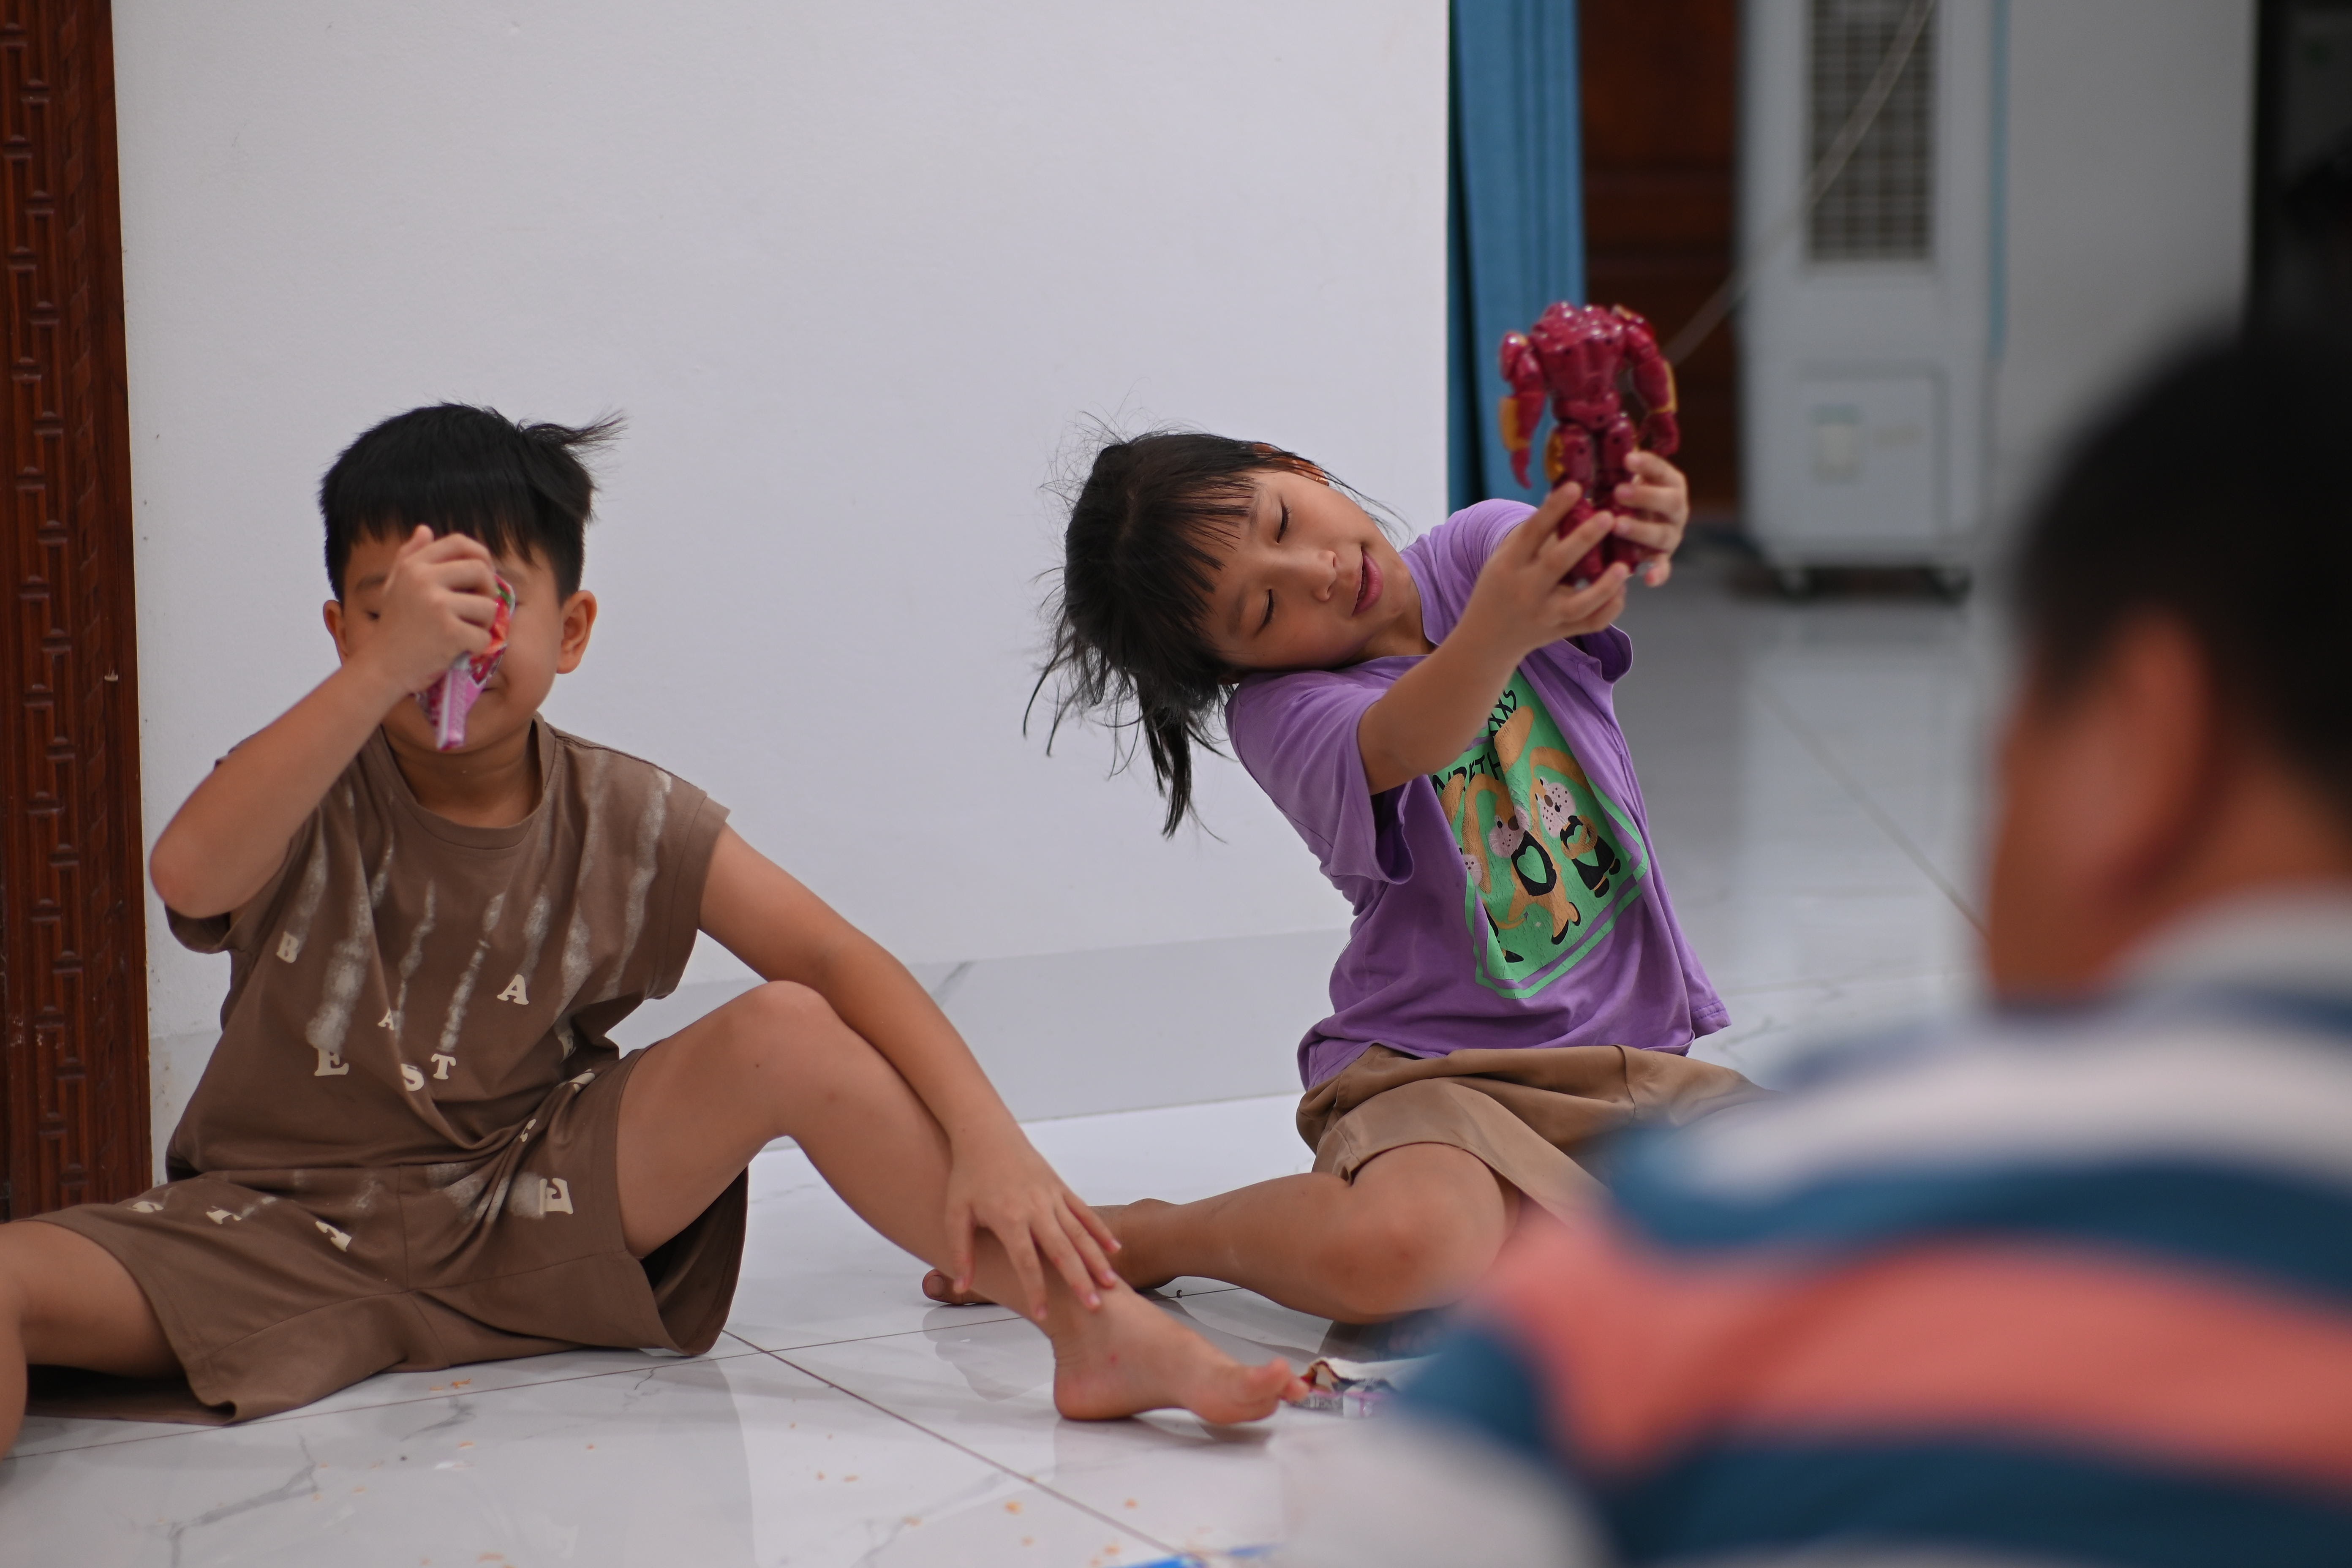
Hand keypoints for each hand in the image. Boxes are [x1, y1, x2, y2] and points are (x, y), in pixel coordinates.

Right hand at [359, 527, 505, 694]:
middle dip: (488, 591)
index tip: (481, 576)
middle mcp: (424, 579)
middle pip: (481, 570)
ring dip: (483, 624)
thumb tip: (425, 529)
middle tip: (477, 609)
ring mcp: (437, 605)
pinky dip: (476, 647)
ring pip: (488, 606)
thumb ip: (410, 556)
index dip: (480, 556)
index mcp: (414, 566)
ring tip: (463, 631)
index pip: (459, 542)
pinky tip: (458, 650)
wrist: (383, 667)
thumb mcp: (395, 586)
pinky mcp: (449, 632)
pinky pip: (484, 636)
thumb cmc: (394, 627)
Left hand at [941, 1128, 1121, 1320]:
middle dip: (1078, 1280)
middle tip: (1093, 1306)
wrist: (985, 1134)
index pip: (1026, 1261)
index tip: (1041, 1314)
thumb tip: (961, 1286)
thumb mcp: (954, 1214)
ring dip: (1095, 1259)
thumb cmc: (968, 1175)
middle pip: (1061, 1250)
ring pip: (1079, 1232)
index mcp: (1009, 1217)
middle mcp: (1035, 1208)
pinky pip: (1084, 1212)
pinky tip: (1114, 1249)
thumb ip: (961, 1251)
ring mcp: (1051, 1196)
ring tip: (1110, 1283)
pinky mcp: (1060, 1187)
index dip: (1035, 1289)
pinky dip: (1100, 1231)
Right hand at [1456, 485, 1634, 660]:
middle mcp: (1526, 590)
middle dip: (1584, 539)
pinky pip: (1590, 624)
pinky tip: (1621, 591)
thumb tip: (1560, 498)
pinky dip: (1609, 609)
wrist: (1486, 639)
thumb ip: (1528, 534)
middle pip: (1556, 563)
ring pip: (1578, 603)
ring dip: (1604, 585)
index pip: (1532, 532)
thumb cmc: (1499, 587)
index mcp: (1509, 565)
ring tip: (1624, 566)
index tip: (1575, 488)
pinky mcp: (1559, 632)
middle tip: (1608, 517)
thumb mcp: (1503, 558)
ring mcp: (1544, 615)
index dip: (1554, 508)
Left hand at [1609, 451, 1690, 586]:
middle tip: (1618, 492)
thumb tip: (1577, 455)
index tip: (1627, 459)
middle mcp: (1674, 509)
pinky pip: (1663, 567)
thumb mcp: (1617, 480)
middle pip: (1669, 502)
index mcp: (1668, 484)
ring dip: (1641, 530)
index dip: (1647, 465)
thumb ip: (1609, 470)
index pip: (1662, 471)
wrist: (1625, 527)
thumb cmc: (1620, 497)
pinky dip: (1658, 573)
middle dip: (1645, 496)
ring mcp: (1670, 535)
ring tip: (1617, 526)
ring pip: (1663, 534)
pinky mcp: (1661, 559)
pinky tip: (1648, 580)